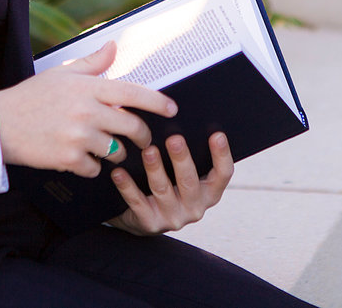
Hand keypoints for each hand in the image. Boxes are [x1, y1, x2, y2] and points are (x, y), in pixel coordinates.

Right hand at [0, 42, 177, 177]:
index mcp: (88, 87)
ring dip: (115, 152)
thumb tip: (114, 46)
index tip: (172, 109)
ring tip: (104, 147)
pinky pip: (96, 168)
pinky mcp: (69, 159)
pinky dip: (93, 167)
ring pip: (116, 151)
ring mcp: (79, 136)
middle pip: (132, 127)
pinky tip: (81, 158)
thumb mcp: (62, 74)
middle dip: (142, 136)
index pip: (133, 93)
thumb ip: (92, 63)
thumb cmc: (32, 96)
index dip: (157, 102)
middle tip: (144, 139)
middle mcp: (87, 111)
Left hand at [108, 131, 232, 235]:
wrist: (144, 218)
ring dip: (155, 168)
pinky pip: (137, 202)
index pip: (223, 175)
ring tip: (148, 150)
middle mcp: (195, 207)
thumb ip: (187, 155)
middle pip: (190, 181)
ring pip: (163, 190)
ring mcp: (173, 218)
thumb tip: (180, 118)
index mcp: (209, 193)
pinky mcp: (150, 223)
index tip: (217, 134)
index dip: (222, 155)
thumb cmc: (169, 184)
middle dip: (182, 159)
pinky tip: (119, 172)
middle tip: (174, 138)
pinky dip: (127, 186)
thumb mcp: (183, 174)